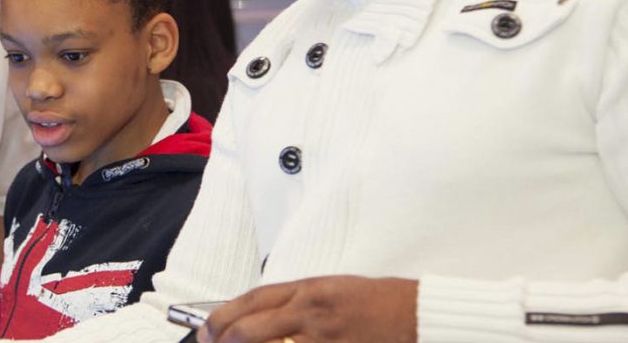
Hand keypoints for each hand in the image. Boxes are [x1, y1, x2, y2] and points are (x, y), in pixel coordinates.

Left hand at [197, 276, 416, 342]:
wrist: (418, 315)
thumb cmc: (380, 303)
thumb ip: (298, 302)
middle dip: (223, 339)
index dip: (223, 315)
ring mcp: (320, 337)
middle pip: (250, 327)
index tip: (208, 327)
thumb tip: (262, 316)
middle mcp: (310, 312)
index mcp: (309, 290)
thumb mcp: (332, 290)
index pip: (252, 299)